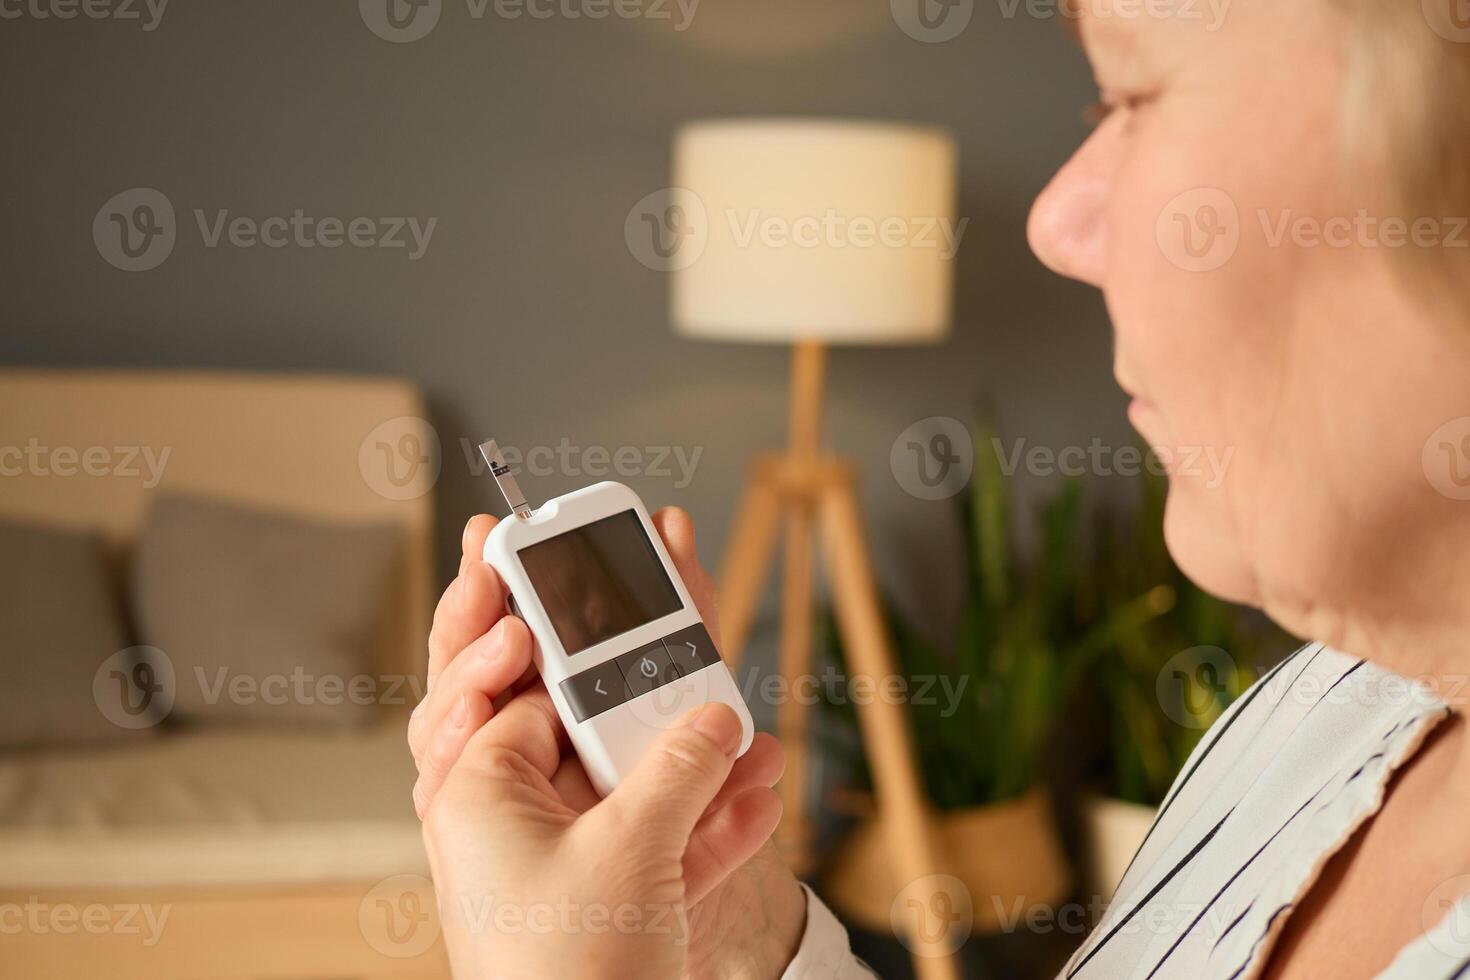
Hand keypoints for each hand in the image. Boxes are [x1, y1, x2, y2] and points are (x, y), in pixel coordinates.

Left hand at [408, 509, 807, 978]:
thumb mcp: (628, 853)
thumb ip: (678, 769)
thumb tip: (717, 718)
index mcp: (479, 788)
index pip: (512, 679)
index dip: (542, 624)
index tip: (563, 570)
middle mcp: (515, 814)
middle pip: (569, 715)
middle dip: (625, 676)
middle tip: (624, 590)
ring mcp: (567, 855)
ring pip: (628, 776)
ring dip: (690, 756)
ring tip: (740, 724)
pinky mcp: (613, 895)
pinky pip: (660, 836)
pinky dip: (707, 818)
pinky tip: (755, 798)